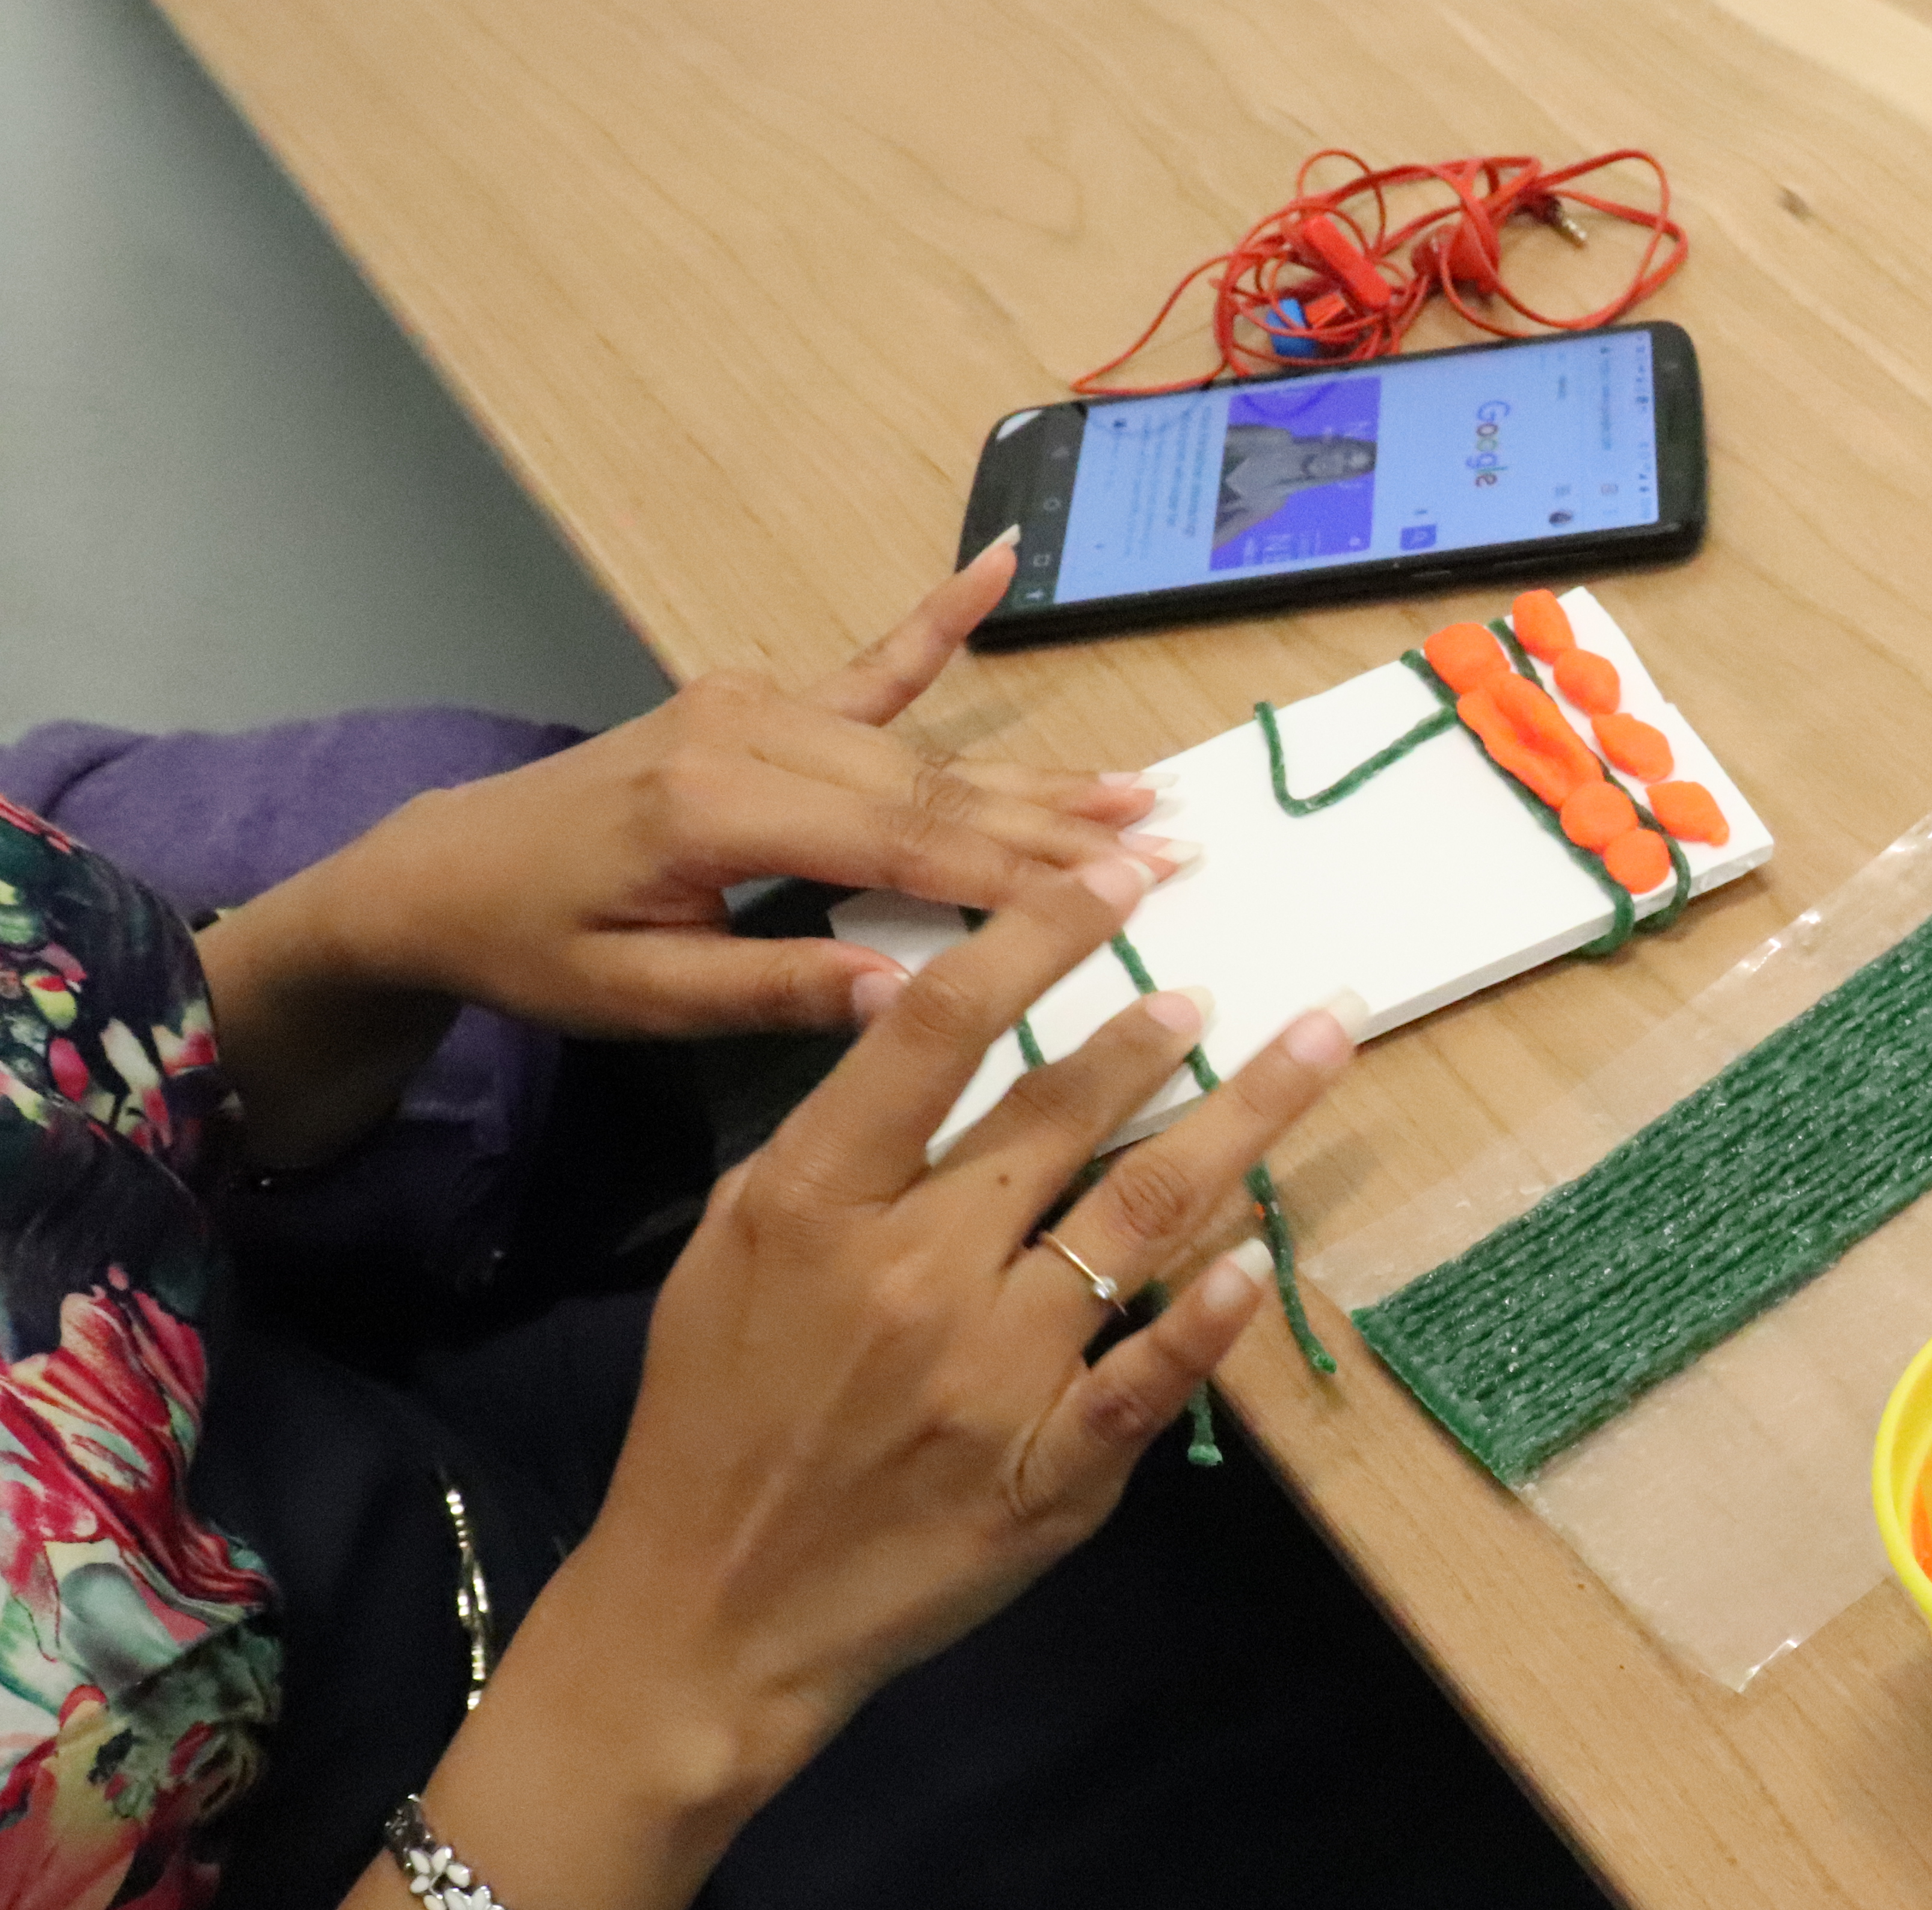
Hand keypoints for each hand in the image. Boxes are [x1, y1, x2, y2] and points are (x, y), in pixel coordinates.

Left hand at [252, 535, 1178, 1039]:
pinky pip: (864, 668)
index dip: (1018, 871)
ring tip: (1140, 785)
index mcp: (716, 812)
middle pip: (931, 790)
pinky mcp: (750, 704)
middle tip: (1173, 843)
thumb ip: (770, 993)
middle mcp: (745, 735)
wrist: (436, 870)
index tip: (1120, 888)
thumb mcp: (636, 998)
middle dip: (1058, 824)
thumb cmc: (531, 946)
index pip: (902, 845)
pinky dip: (935, 622)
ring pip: (919, 750)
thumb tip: (907, 998)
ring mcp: (751, 706)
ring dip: (1032, 773)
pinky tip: (997, 567)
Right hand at [589, 849, 1351, 1770]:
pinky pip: (1152, 1370)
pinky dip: (1213, 1312)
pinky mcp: (1049, 1470)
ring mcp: (992, 1375)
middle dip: (1159, 1034)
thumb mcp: (734, 1251)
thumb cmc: (715, 1415)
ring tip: (1305, 1052)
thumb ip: (834, 1142)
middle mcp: (913, 1272)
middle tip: (1226, 985)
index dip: (1041, 938)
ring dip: (1236, 1125)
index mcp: (817, 1203)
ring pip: (1140, 1220)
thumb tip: (929, 1028)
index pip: (944, 1031)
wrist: (709, 1610)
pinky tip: (1265, 1253)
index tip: (1117, 881)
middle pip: (1064, 1116)